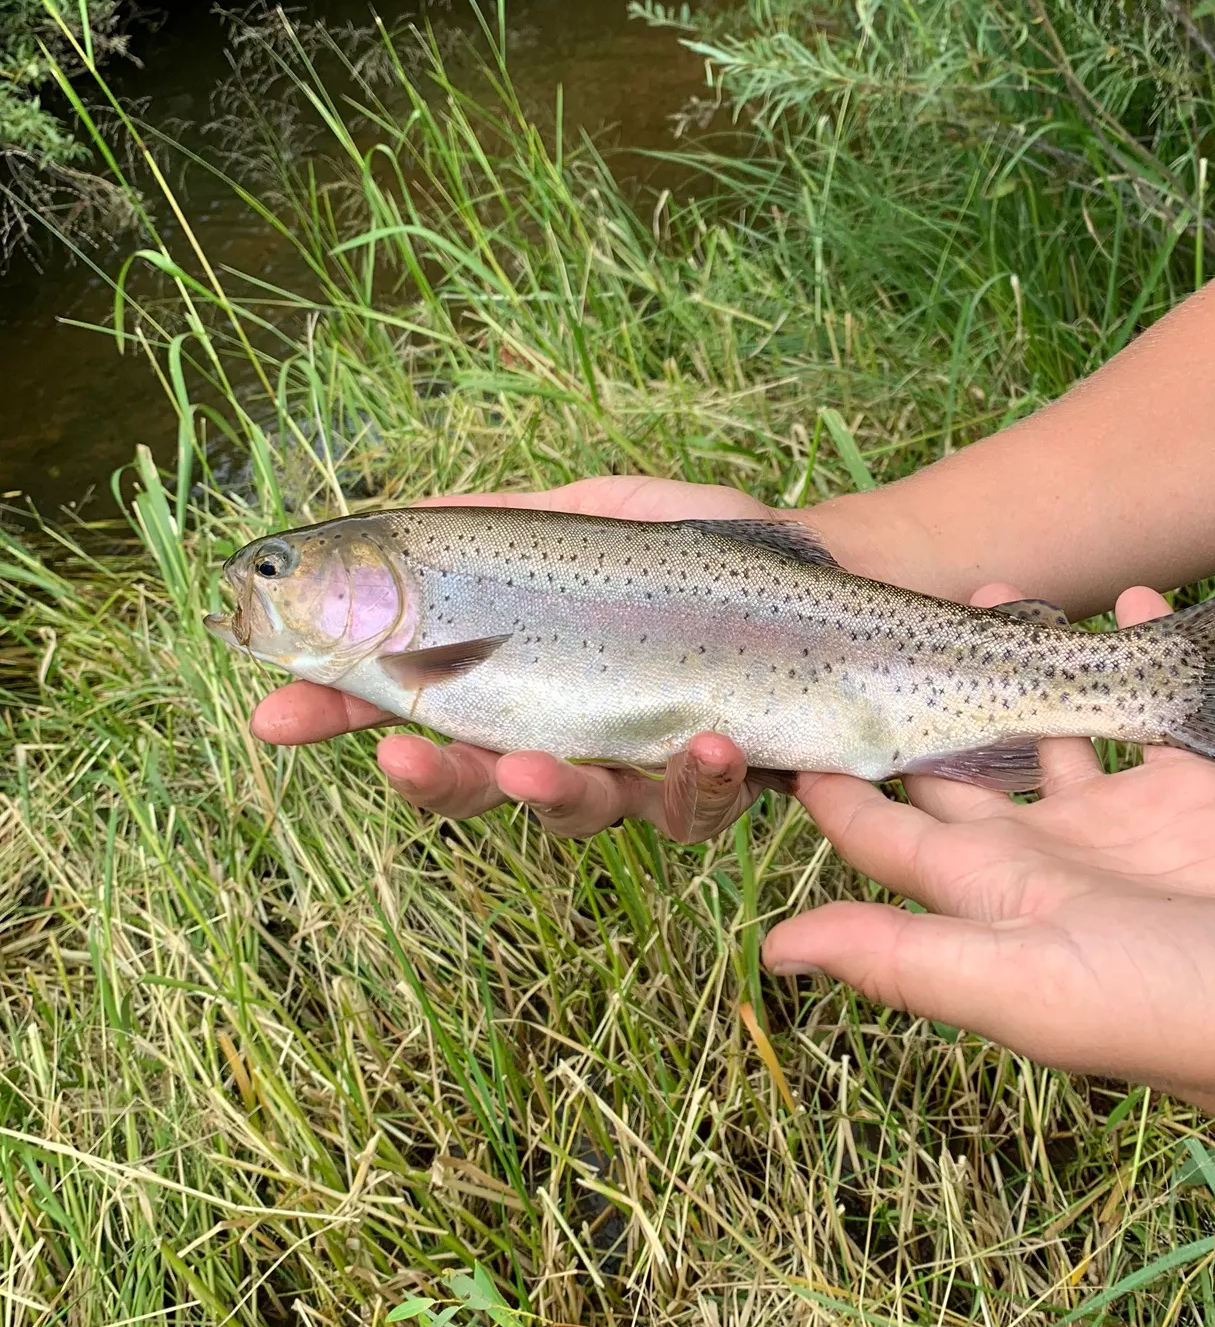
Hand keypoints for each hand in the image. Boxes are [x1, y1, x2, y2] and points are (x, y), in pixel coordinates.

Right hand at [250, 476, 774, 839]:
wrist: (826, 570)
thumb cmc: (700, 548)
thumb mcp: (589, 514)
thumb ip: (497, 523)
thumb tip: (390, 520)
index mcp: (524, 679)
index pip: (415, 708)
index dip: (343, 718)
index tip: (276, 715)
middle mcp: (572, 738)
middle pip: (482, 784)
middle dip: (434, 781)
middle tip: (399, 758)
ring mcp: (643, 770)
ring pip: (579, 812)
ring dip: (551, 795)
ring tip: (537, 766)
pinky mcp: (719, 785)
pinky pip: (695, 809)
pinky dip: (694, 783)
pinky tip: (703, 741)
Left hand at [762, 582, 1214, 1123]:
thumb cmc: (1170, 1015)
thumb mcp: (1020, 985)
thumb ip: (903, 959)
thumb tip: (774, 951)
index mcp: (985, 894)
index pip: (880, 827)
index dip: (832, 774)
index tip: (790, 699)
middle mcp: (1039, 855)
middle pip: (958, 761)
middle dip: (924, 696)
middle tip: (899, 615)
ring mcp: (1117, 823)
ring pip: (1050, 727)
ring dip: (1024, 666)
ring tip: (1000, 592)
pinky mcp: (1194, 796)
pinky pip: (1153, 713)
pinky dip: (1141, 657)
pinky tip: (1133, 603)